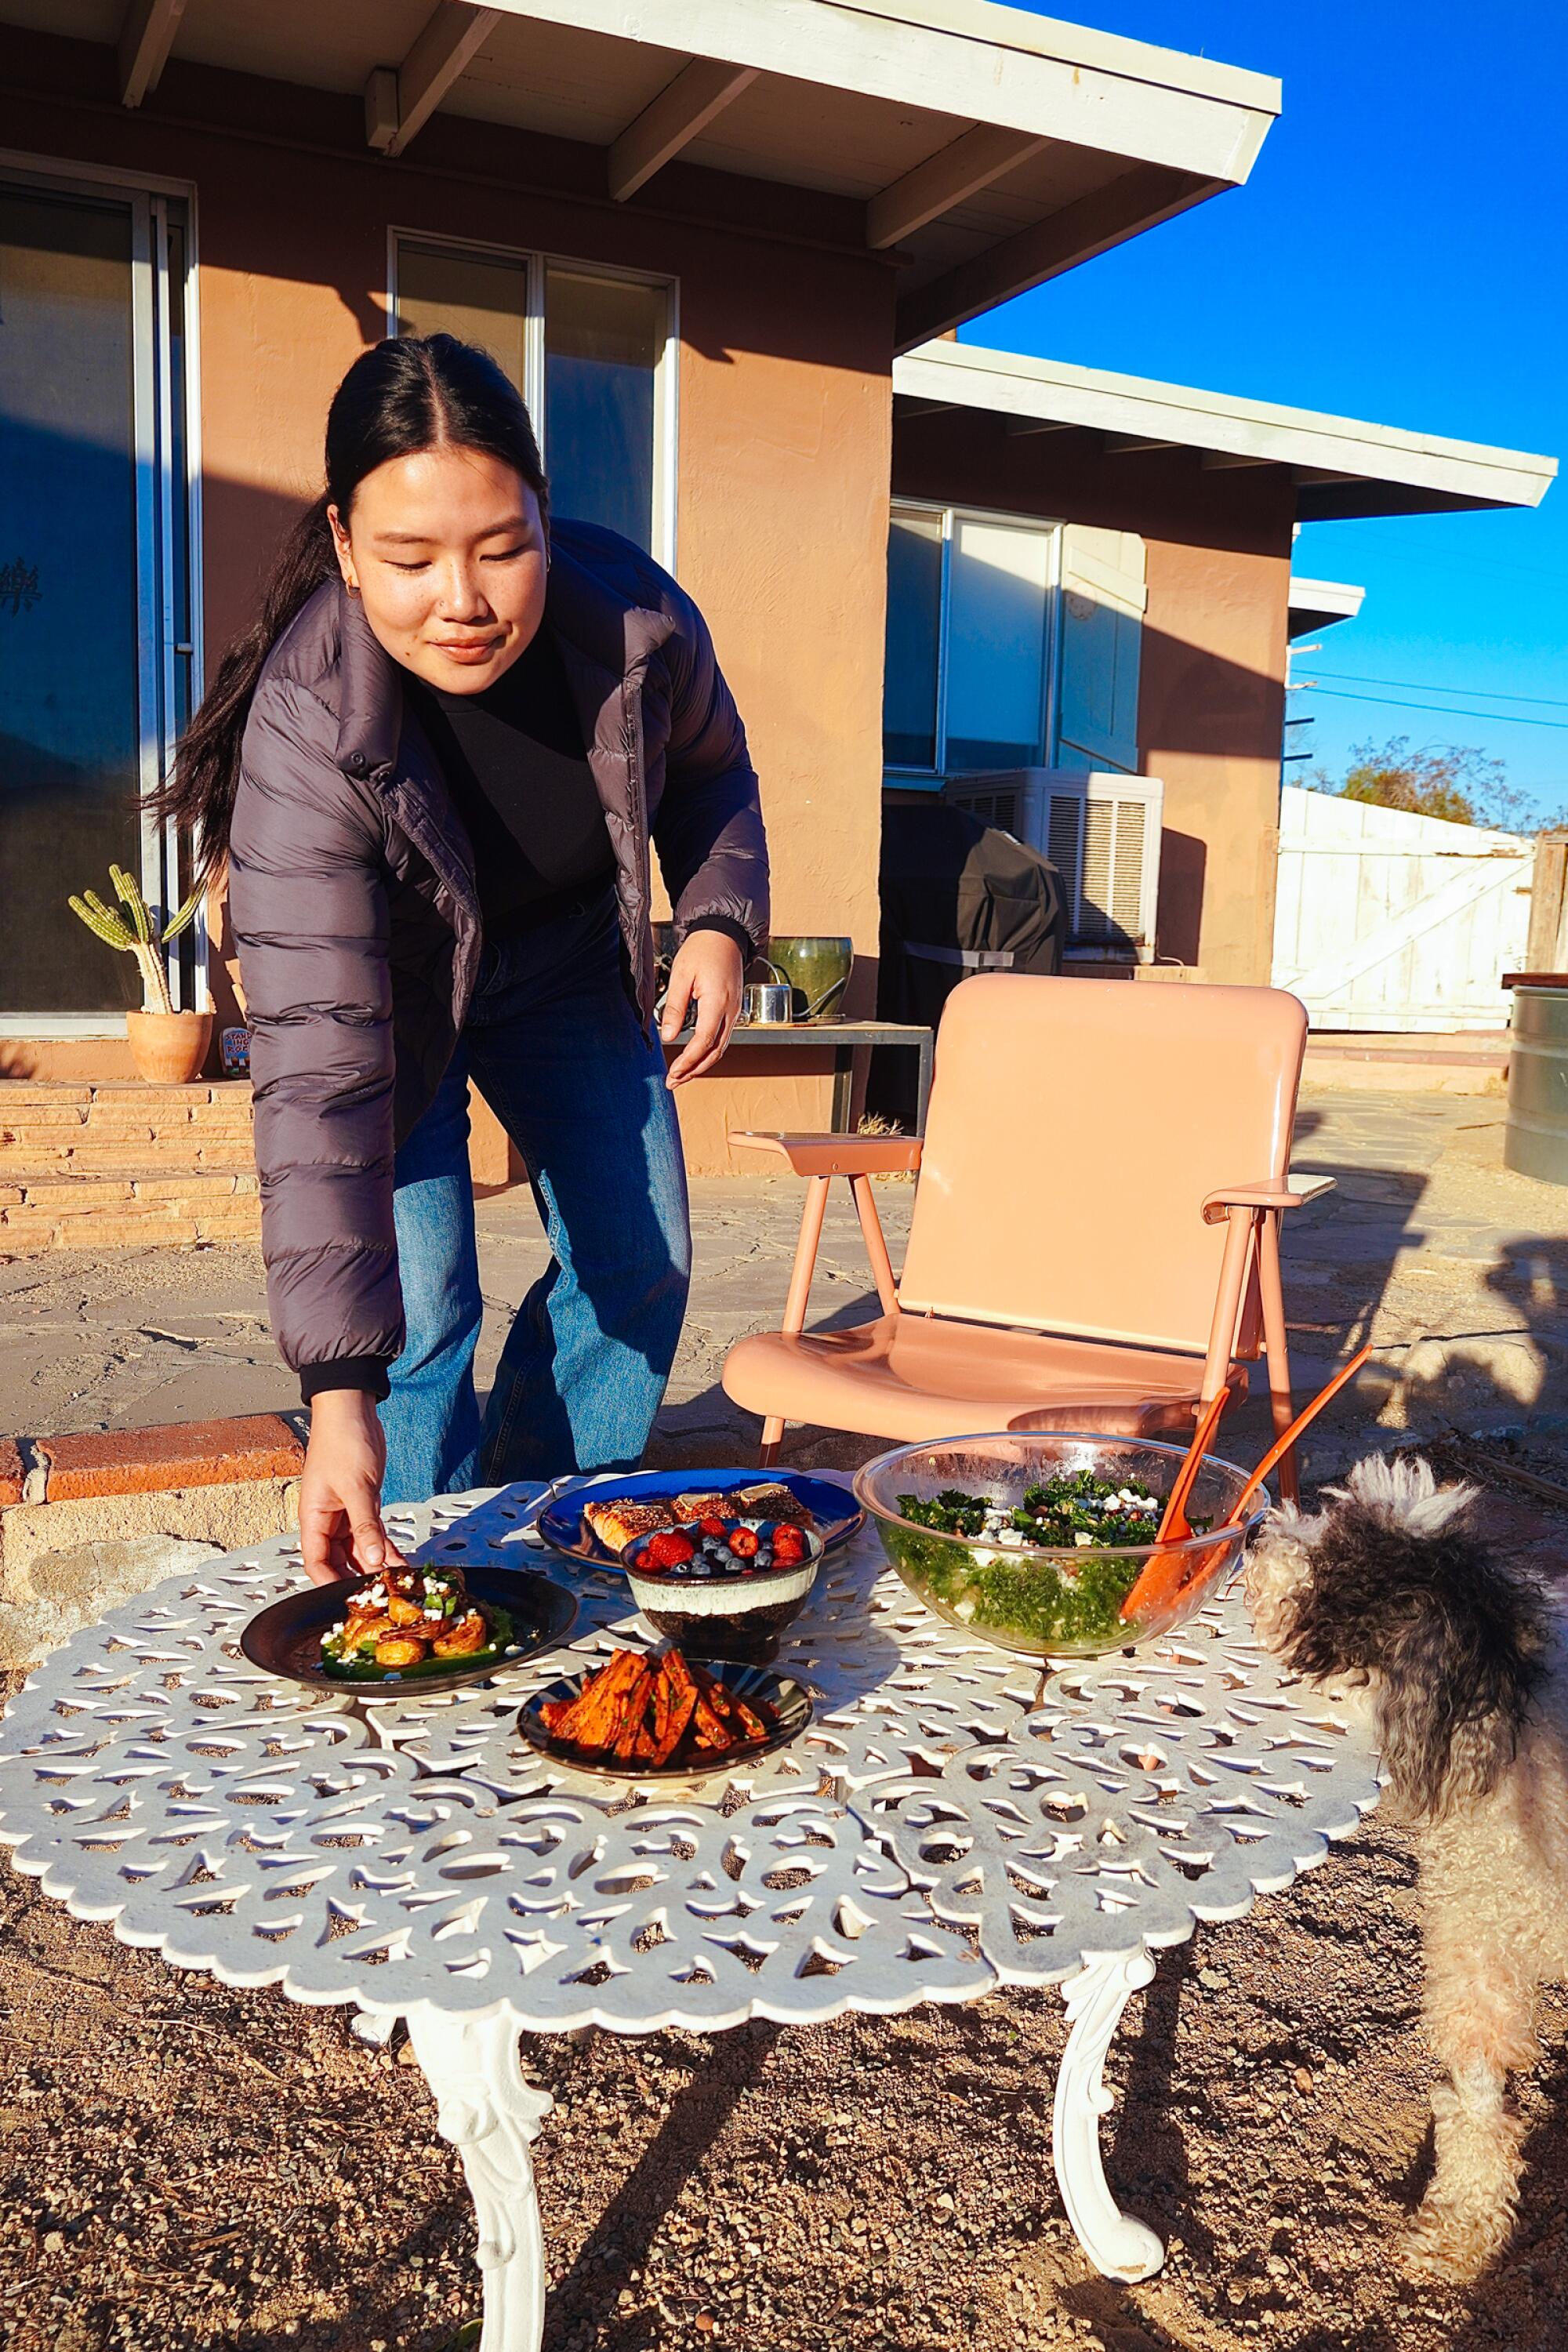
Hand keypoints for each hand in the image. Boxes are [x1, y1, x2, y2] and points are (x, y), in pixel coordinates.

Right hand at [298, 1388, 408, 1585]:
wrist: (352, 1410)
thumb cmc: (343, 1441)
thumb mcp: (356, 1487)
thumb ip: (365, 1525)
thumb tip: (371, 1559)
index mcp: (313, 1517)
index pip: (316, 1562)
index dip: (329, 1584)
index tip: (350, 1599)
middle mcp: (326, 1520)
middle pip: (338, 1561)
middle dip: (358, 1578)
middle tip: (382, 1594)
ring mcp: (345, 1513)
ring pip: (358, 1550)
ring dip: (376, 1564)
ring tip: (398, 1581)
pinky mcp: (363, 1505)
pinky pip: (372, 1534)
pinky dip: (386, 1547)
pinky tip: (402, 1560)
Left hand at [661, 930, 743, 1086]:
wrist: (724, 933)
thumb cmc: (701, 950)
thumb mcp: (680, 975)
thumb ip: (674, 1007)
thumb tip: (667, 1037)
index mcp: (718, 1002)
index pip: (704, 1041)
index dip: (688, 1061)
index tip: (672, 1072)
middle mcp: (731, 1011)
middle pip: (715, 1052)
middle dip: (694, 1070)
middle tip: (673, 1082)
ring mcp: (735, 1011)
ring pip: (721, 1048)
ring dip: (701, 1064)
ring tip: (681, 1075)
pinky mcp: (734, 1010)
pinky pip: (723, 1038)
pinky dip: (709, 1052)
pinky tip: (694, 1057)